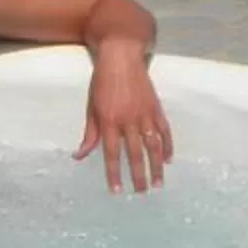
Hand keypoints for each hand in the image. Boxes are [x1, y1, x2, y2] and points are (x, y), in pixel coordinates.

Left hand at [75, 43, 171, 191]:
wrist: (121, 55)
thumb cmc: (102, 82)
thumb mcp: (92, 107)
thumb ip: (89, 134)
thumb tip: (79, 156)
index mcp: (109, 121)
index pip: (111, 154)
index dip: (113, 173)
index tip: (116, 190)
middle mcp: (128, 120)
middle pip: (134, 154)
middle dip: (138, 175)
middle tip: (141, 192)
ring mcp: (145, 114)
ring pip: (153, 145)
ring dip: (156, 166)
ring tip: (158, 183)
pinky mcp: (156, 107)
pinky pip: (164, 130)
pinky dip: (167, 146)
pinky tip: (168, 159)